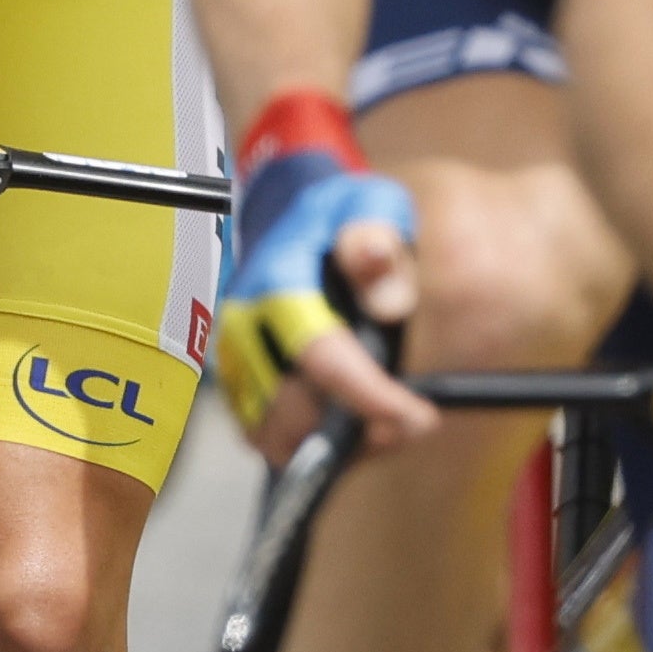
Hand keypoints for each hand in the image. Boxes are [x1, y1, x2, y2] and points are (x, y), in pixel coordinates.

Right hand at [219, 142, 428, 457]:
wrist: (290, 218)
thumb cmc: (337, 216)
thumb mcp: (369, 205)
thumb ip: (378, 236)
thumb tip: (382, 288)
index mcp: (277, 281)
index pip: (318, 353)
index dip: (369, 395)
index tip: (417, 416)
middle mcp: (244, 325)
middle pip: (287, 410)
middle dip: (352, 430)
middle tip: (409, 423)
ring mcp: (235, 358)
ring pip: (272, 434)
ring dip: (329, 446)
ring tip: (383, 428)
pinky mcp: (237, 383)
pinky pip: (265, 437)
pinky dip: (308, 446)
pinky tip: (352, 426)